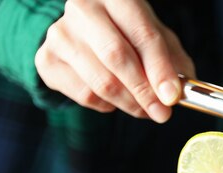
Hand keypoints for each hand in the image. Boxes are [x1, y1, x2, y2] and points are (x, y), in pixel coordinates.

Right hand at [35, 0, 195, 122]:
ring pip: (101, 82)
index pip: (142, 34)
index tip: (172, 97)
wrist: (84, 34)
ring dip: (129, 104)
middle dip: (144, 91)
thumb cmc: (129, 35)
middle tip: (161, 113)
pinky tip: (115, 99)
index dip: (160, 69)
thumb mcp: (156, 39)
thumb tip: (176, 93)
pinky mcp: (47, 60)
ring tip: (144, 109)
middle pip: (117, 57)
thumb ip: (172, 62)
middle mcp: (84, 9)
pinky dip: (107, 105)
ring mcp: (60, 34)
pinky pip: (85, 95)